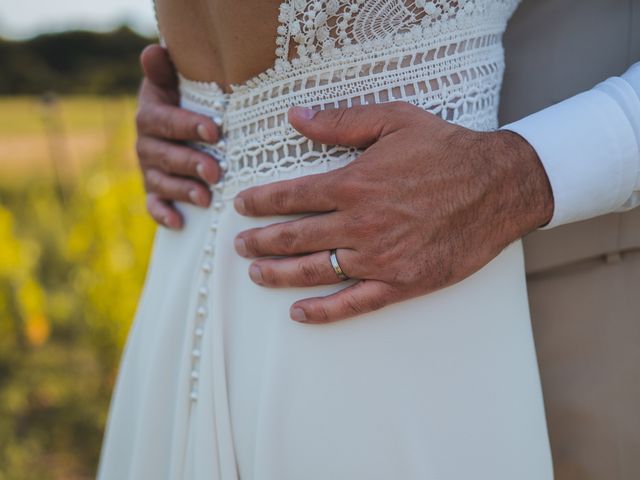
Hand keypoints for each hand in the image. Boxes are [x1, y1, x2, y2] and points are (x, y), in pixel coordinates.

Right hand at [136, 44, 221, 228]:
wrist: (179, 126)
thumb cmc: (186, 101)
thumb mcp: (175, 84)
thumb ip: (164, 72)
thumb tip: (154, 51)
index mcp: (151, 116)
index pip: (164, 121)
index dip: (187, 125)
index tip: (215, 130)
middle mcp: (146, 145)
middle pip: (163, 156)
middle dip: (190, 163)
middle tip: (216, 171)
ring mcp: (150, 170)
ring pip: (161, 182)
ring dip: (182, 191)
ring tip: (206, 198)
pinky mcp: (155, 191)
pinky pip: (153, 205)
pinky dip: (163, 214)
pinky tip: (179, 223)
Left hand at [233, 102, 553, 323]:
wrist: (498, 187)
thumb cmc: (447, 150)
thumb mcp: (394, 120)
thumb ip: (341, 121)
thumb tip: (296, 116)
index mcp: (353, 184)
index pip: (290, 196)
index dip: (260, 202)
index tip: (242, 206)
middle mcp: (358, 224)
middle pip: (293, 238)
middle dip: (260, 242)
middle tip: (240, 245)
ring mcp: (378, 258)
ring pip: (314, 271)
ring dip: (279, 274)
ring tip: (256, 274)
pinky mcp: (400, 282)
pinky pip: (353, 303)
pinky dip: (323, 312)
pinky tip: (300, 313)